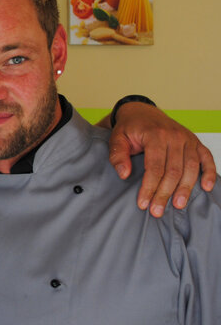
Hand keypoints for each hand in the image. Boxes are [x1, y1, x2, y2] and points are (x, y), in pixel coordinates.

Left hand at [108, 102, 216, 216]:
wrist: (142, 112)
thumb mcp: (116, 138)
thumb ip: (117, 155)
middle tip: (157, 211)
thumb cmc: (129, 128)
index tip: (143, 204)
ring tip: (178, 206)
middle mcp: (174, 136)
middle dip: (165, 193)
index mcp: (154, 134)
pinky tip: (206, 188)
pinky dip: (208, 172)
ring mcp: (187, 138)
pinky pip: (206, 158)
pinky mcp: (195, 142)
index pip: (155, 166)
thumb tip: (124, 174)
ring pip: (190, 167)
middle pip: (173, 170)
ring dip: (185, 188)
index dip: (149, 187)